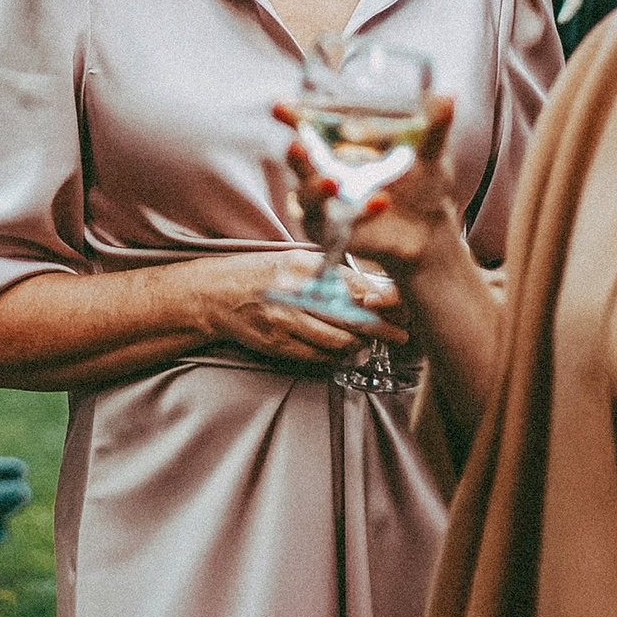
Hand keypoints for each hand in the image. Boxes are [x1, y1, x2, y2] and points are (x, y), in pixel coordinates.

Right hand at [196, 252, 408, 362]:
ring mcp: (284, 322)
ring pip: (336, 340)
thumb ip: (329, 273)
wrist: (216, 294)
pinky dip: (335, 354)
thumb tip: (369, 289)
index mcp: (302, 266)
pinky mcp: (277, 344)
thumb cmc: (261, 274)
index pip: (350, 286)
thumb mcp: (295, 261)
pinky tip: (343, 349)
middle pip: (349, 316)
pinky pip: (316, 355)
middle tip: (399, 335)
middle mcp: (294, 294)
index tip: (398, 308)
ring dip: (358, 344)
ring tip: (370, 342)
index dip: (378, 301)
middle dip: (379, 329)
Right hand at [277, 93, 462, 285]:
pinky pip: (334, 225)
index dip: (293, 116)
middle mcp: (326, 170)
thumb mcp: (430, 153)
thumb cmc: (422, 183)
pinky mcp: (334, 232)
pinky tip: (381, 202)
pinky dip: (358, 214)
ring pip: (306, 196)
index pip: (310, 125)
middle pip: (300, 160)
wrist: (431, 230)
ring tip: (331, 182)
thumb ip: (434, 127)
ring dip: (313, 188)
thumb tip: (448, 97)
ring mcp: (327, 204)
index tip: (280, 107)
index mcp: (342, 143)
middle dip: (296, 154)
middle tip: (297, 146)